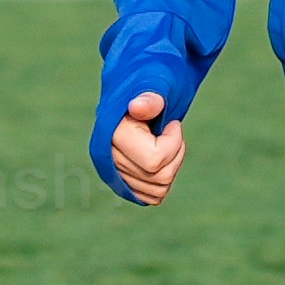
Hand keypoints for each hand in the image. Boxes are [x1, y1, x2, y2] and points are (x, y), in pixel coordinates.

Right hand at [107, 90, 183, 205]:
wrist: (136, 101)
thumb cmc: (148, 92)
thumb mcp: (153, 87)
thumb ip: (149, 99)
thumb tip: (136, 107)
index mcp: (111, 137)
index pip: (154, 160)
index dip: (172, 143)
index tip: (172, 124)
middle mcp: (109, 161)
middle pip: (161, 177)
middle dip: (175, 154)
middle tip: (172, 133)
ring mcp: (115, 176)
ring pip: (160, 190)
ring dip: (172, 167)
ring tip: (166, 144)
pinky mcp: (125, 186)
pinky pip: (154, 197)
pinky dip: (165, 180)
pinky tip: (163, 159)